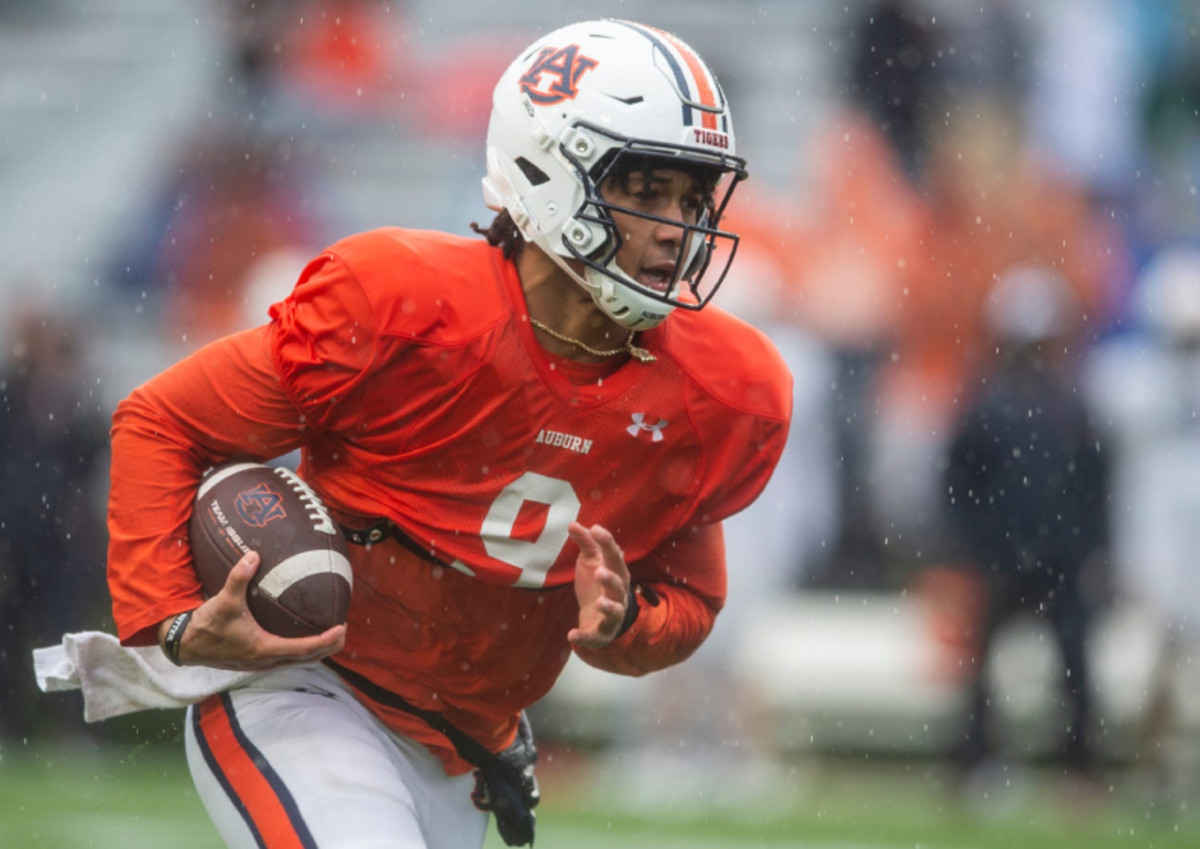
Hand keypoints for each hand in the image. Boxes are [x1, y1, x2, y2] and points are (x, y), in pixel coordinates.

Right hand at [159, 550, 345, 670]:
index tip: (342, 627)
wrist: (185, 645)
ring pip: (298, 660)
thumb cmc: (206, 625)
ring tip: (331, 632)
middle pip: (308, 658)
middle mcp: (267, 660)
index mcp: (264, 648)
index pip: (304, 648)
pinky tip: (303, 633)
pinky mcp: (256, 661)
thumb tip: (253, 554)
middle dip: (329, 646)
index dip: (326, 639)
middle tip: (344, 628)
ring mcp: (262, 663)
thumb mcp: (223, 600)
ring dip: (317, 649)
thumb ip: (238, 577)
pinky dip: (301, 648)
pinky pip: (287, 657)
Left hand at [566, 522, 630, 649]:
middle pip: (619, 585)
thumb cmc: (596, 584)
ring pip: (615, 611)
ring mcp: (612, 615)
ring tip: (600, 602)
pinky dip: (584, 637)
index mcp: (617, 573)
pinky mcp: (601, 634)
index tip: (596, 529)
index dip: (607, 543)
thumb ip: (585, 543)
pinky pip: (594, 636)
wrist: (599, 617)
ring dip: (609, 607)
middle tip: (599, 571)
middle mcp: (618, 594)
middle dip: (611, 579)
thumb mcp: (591, 561)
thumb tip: (572, 524)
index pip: (615, 557)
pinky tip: (571, 635)